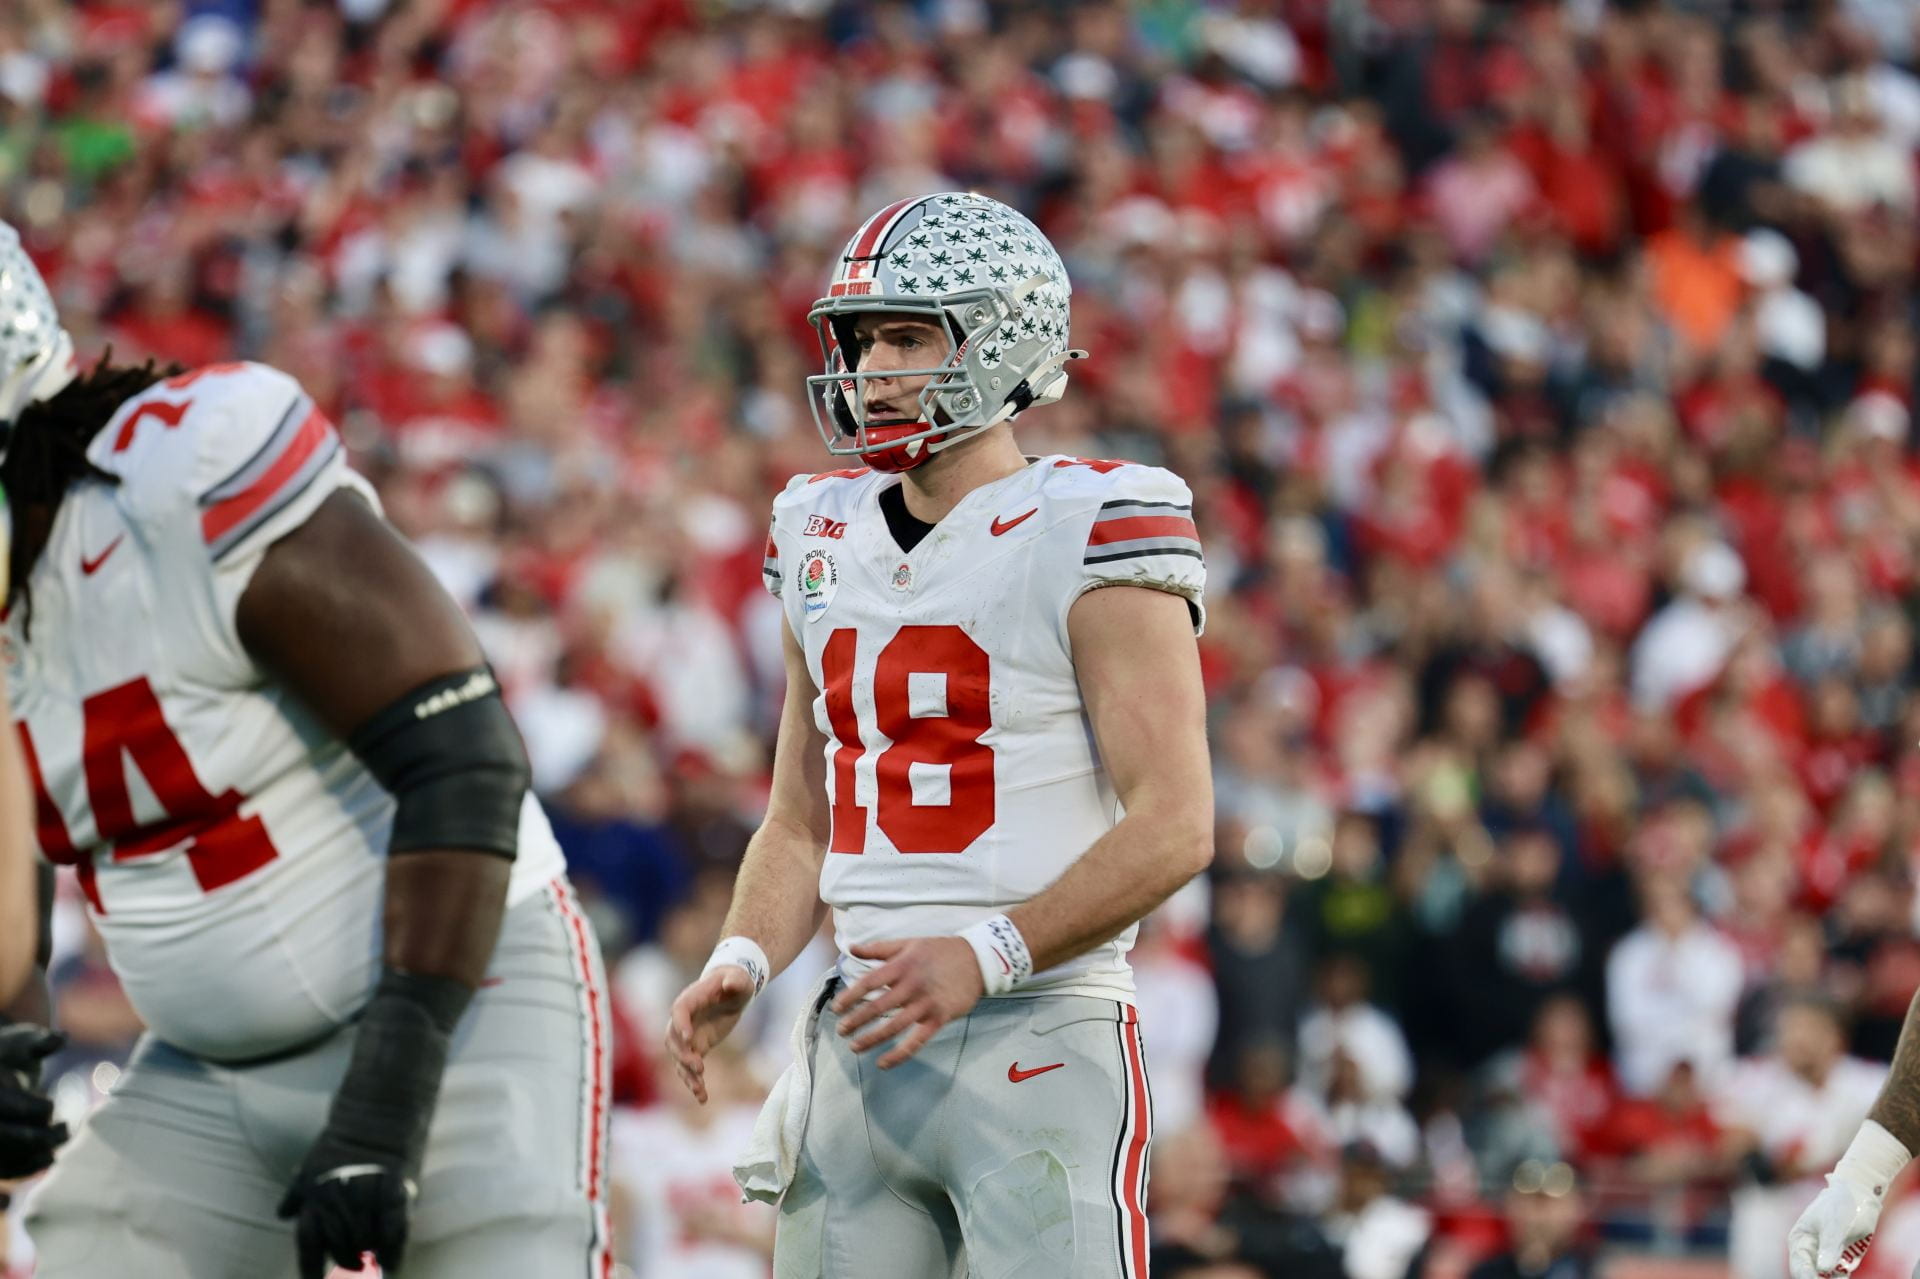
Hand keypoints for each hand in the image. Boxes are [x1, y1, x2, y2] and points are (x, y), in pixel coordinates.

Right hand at [0, 1024, 66, 1178]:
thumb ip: (41, 1041)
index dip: (33, 1109)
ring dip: (32, 1157)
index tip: (50, 1106)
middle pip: (3, 1137)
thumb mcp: (22, 1040)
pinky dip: (24, 1170)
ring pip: (2, 1159)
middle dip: (37, 1138)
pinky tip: (49, 1158)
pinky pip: (2, 1170)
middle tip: (65, 1131)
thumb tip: (62, 1037)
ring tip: (58, 1145)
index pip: (5, 1105)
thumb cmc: (11, 1052)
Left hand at [277, 1131, 414, 1278]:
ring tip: (374, 1260)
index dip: (311, 1269)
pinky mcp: (397, 1191)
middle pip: (341, 1248)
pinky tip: (390, 1264)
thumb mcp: (313, 1164)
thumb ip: (298, 1193)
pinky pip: (395, 1232)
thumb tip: (283, 1214)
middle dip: (347, 1262)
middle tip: (355, 1266)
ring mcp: (368, 1197)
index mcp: (315, 1198)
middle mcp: (339, 1201)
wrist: (378, 1115)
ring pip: (368, 1242)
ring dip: (370, 1256)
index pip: (309, 1245)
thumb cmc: (343, 1142)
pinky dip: (393, 1252)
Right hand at [666, 966, 754, 1103]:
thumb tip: (732, 982)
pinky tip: (703, 1098)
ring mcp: (687, 1037)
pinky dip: (695, 1083)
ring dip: (687, 1075)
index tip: (689, 1038)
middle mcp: (682, 1021)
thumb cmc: (734, 982)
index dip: (681, 1025)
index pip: (678, 1012)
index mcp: (689, 1000)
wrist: (732, 992)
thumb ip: (735, 981)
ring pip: (680, 1060)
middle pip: (674, 1040)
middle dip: (683, 1055)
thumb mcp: (739, 979)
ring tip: (700, 1090)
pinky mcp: (696, 1048)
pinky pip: (690, 1068)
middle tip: (699, 1066)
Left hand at [830, 937, 983, 1068]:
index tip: (836, 1008)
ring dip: (871, 1039)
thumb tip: (851, 948)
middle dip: (856, 1021)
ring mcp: (925, 1003)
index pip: (868, 982)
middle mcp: (911, 985)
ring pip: (894, 1027)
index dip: (850, 996)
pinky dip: (899, 1054)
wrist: (978, 959)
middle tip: (841, 1031)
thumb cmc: (940, 950)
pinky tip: (883, 1063)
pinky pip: (916, 1041)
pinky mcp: (939, 1018)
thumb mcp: (908, 943)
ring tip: (855, 1047)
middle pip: (877, 1007)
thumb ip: (878, 949)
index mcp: (901, 966)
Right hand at [1788, 1174, 1883, 1278]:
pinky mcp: (1843, 1261)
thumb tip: (1823, 1270)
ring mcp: (1827, 1257)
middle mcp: (1811, 1252)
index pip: (1799, 1267)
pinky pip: (1840, 1277)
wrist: (1859, 1197)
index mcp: (1800, 1241)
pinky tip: (1845, 1278)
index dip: (1807, 1278)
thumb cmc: (1840, 1206)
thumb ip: (1829, 1247)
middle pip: (1810, 1276)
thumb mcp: (1834, 1225)